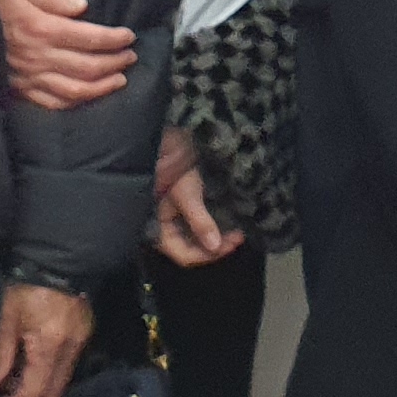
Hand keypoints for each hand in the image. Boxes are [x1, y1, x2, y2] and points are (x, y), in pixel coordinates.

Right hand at [0, 0, 135, 108]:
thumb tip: (83, 5)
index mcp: (42, 29)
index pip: (89, 37)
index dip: (114, 38)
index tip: (129, 36)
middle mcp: (39, 57)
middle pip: (88, 66)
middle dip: (115, 62)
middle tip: (131, 57)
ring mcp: (31, 78)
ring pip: (76, 89)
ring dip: (103, 86)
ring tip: (121, 79)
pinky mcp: (23, 91)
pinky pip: (55, 102)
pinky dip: (78, 101)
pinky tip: (91, 95)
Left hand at [0, 282, 94, 396]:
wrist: (61, 258)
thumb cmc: (28, 286)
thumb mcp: (8, 317)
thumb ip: (1, 354)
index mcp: (49, 346)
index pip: (33, 390)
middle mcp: (69, 350)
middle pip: (52, 393)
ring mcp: (80, 344)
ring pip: (60, 382)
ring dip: (36, 389)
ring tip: (11, 383)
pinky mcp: (83, 336)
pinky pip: (65, 367)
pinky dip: (46, 373)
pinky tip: (29, 365)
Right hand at [151, 128, 243, 267]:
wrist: (172, 141)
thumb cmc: (173, 167)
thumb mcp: (187, 195)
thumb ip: (200, 222)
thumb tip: (215, 247)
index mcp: (158, 228)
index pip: (184, 255)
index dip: (208, 255)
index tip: (231, 245)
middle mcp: (166, 228)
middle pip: (192, 249)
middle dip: (216, 246)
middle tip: (238, 237)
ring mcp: (175, 219)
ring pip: (197, 239)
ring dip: (217, 237)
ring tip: (237, 232)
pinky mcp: (184, 208)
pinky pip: (199, 225)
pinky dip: (214, 226)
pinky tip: (228, 222)